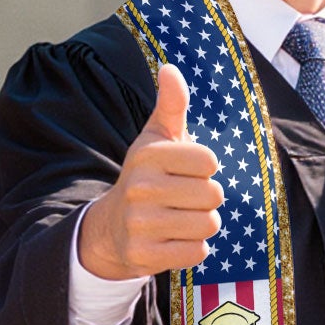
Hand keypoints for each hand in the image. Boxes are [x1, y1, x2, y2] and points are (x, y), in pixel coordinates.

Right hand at [75, 63, 223, 280]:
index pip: (209, 161)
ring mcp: (140, 224)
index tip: (185, 171)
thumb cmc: (147, 176)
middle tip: (183, 198)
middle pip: (213, 195)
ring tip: (180, 218)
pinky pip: (197, 253)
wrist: (112, 227)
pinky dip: (193, 248)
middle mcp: (141, 187)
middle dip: (206, 199)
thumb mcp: (156, 138)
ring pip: (208, 224)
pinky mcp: (144, 255)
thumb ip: (171, 105)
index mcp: (148, 155)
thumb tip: (170, 68)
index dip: (204, 168)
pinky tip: (173, 239)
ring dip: (202, 224)